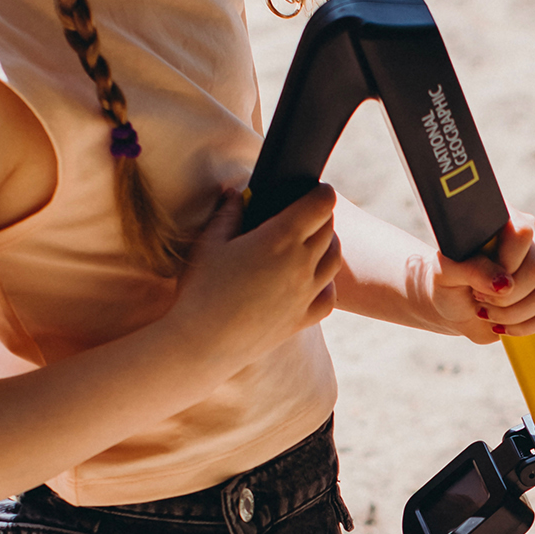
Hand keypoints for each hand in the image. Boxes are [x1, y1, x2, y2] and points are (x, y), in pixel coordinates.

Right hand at [166, 184, 339, 377]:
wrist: (202, 344)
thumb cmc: (200, 289)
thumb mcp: (209, 242)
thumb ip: (228, 213)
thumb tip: (236, 194)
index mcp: (280, 238)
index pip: (320, 206)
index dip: (322, 193)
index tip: (318, 189)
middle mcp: (301, 265)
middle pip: (328, 230)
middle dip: (322, 216)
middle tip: (308, 212)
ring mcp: (305, 294)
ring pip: (334, 261)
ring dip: (328, 245)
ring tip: (313, 241)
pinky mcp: (302, 319)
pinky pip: (329, 295)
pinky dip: (326, 282)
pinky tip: (312, 279)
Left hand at [422, 211, 534, 342]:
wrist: (455, 304)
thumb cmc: (447, 282)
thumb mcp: (446, 274)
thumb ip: (471, 271)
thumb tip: (504, 284)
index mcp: (502, 219)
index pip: (522, 234)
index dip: (505, 263)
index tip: (479, 283)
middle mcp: (530, 235)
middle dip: (504, 298)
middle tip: (479, 298)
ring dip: (512, 314)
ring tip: (489, 312)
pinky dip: (526, 326)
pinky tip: (505, 325)